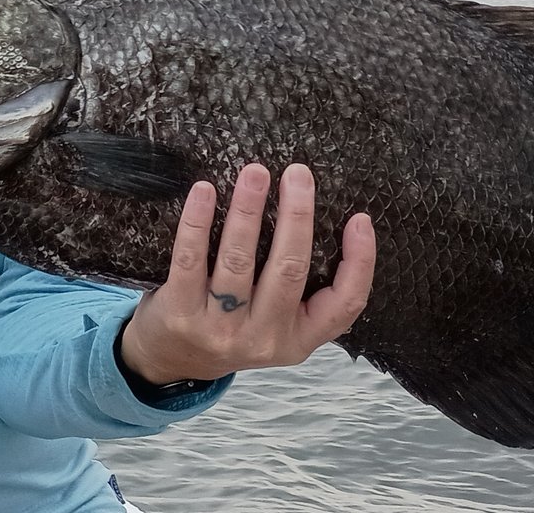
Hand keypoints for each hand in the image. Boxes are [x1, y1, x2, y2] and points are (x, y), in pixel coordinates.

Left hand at [119, 163, 375, 384]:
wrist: (173, 359)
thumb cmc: (233, 325)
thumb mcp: (278, 323)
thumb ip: (299, 286)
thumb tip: (322, 215)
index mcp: (299, 339)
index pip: (345, 305)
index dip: (360, 262)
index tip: (359, 219)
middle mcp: (265, 338)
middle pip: (290, 271)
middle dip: (297, 216)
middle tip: (298, 174)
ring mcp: (222, 329)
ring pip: (240, 260)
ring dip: (249, 210)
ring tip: (255, 173)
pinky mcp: (182, 314)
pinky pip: (192, 260)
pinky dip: (198, 222)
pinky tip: (205, 191)